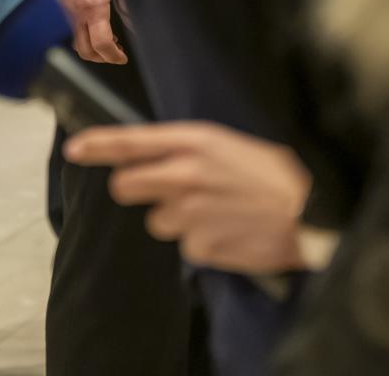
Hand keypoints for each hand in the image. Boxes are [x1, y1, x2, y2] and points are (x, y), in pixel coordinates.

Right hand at [44, 0, 126, 63]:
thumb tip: (135, 21)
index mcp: (94, 8)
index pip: (102, 44)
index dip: (114, 56)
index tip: (122, 57)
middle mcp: (77, 15)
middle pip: (86, 51)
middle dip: (101, 58)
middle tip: (114, 53)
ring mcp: (65, 12)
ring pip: (76, 41)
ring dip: (91, 46)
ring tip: (105, 37)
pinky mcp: (59, 7)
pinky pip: (70, 27)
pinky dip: (82, 32)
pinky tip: (91, 22)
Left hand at [65, 121, 311, 274]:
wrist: (313, 214)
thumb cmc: (274, 174)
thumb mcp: (229, 145)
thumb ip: (187, 150)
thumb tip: (150, 159)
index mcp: (194, 141)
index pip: (130, 141)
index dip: (97, 146)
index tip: (75, 150)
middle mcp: (185, 174)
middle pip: (126, 186)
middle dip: (139, 191)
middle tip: (167, 193)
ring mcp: (191, 213)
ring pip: (157, 222)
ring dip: (177, 220)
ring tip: (216, 213)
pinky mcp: (201, 247)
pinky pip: (186, 248)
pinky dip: (203, 244)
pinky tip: (229, 233)